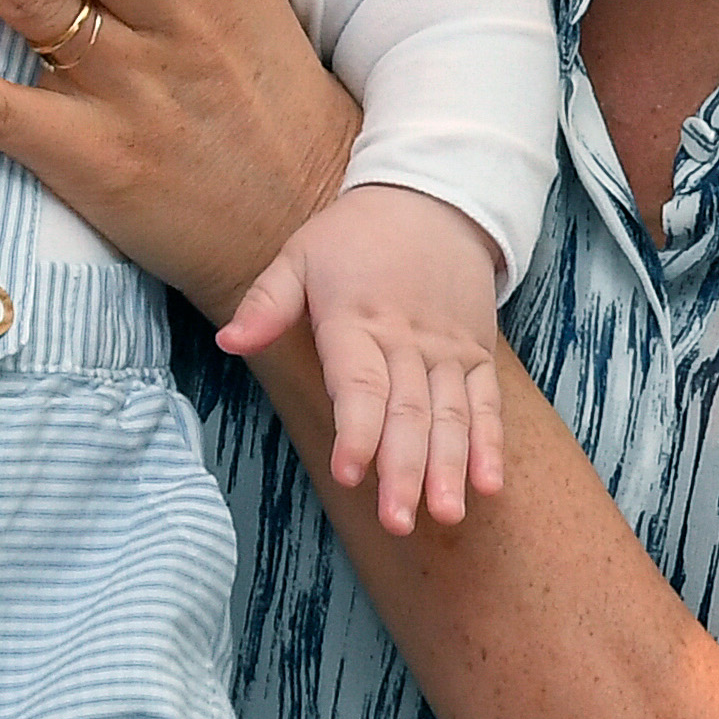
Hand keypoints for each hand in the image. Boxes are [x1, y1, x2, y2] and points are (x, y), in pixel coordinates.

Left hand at [218, 182, 508, 534]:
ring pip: (450, 415)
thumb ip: (266, 303)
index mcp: (356, 320)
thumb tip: (228, 343)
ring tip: (446, 515)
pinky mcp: (475, 355)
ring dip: (449, 468)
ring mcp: (446, 351)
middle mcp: (407, 341)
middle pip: (407, 412)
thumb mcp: (299, 254)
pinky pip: (486, 404)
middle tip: (397, 520)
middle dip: (403, 470)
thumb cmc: (353, 235)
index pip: (359, 383)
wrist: (431, 198)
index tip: (349, 473)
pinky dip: (489, 445)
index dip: (356, 430)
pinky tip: (488, 486)